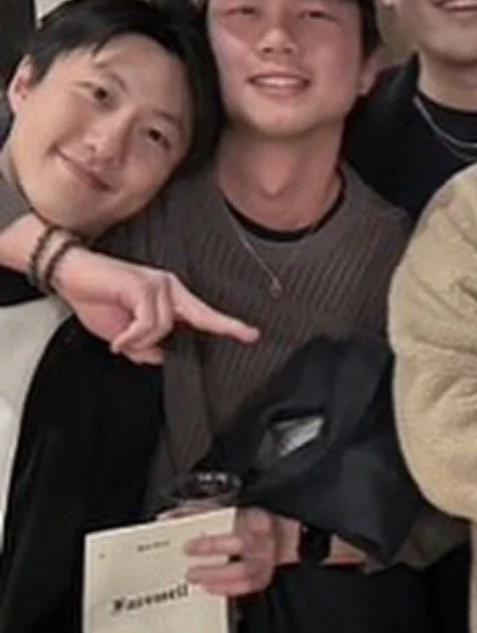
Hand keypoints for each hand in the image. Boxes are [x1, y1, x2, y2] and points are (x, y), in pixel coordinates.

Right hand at [53, 246, 258, 364]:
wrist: (69, 275)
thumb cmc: (95, 298)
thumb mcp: (122, 334)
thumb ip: (143, 346)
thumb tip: (159, 357)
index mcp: (167, 297)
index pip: (202, 314)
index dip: (227, 325)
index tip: (251, 334)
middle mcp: (168, 288)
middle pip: (201, 314)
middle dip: (226, 326)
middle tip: (250, 335)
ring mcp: (157, 284)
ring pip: (164, 327)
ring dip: (139, 342)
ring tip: (121, 341)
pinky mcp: (142, 285)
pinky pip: (148, 323)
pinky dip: (132, 337)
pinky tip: (119, 340)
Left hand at [185, 507, 281, 597]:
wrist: (278, 540)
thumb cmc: (248, 525)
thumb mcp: (230, 511)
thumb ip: (203, 512)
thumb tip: (172, 517)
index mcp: (256, 519)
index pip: (234, 523)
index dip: (212, 536)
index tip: (188, 544)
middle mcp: (264, 539)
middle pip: (241, 544)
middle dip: (212, 550)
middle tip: (188, 558)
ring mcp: (266, 561)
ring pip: (243, 571)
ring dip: (215, 576)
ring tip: (193, 576)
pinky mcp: (263, 578)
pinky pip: (245, 587)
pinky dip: (225, 589)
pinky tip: (207, 587)